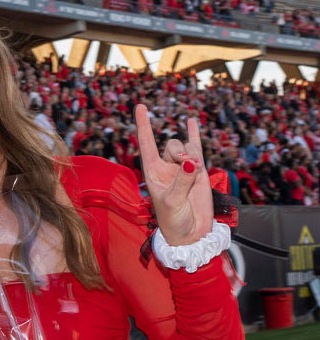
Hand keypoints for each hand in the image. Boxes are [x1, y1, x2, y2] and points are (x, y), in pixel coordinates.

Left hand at [134, 104, 212, 244]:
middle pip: (171, 145)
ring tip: (197, 170)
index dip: (143, 124)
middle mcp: (166, 167)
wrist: (190, 233)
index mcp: (152, 172)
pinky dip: (194, 135)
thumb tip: (191, 161)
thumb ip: (182, 181)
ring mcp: (183, 167)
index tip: (140, 106)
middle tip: (190, 167)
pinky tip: (190, 121)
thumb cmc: (174, 220)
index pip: (146, 143)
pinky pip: (197, 148)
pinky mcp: (198, 171)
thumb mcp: (173, 202)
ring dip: (193, 153)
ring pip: (187, 147)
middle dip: (181, 151)